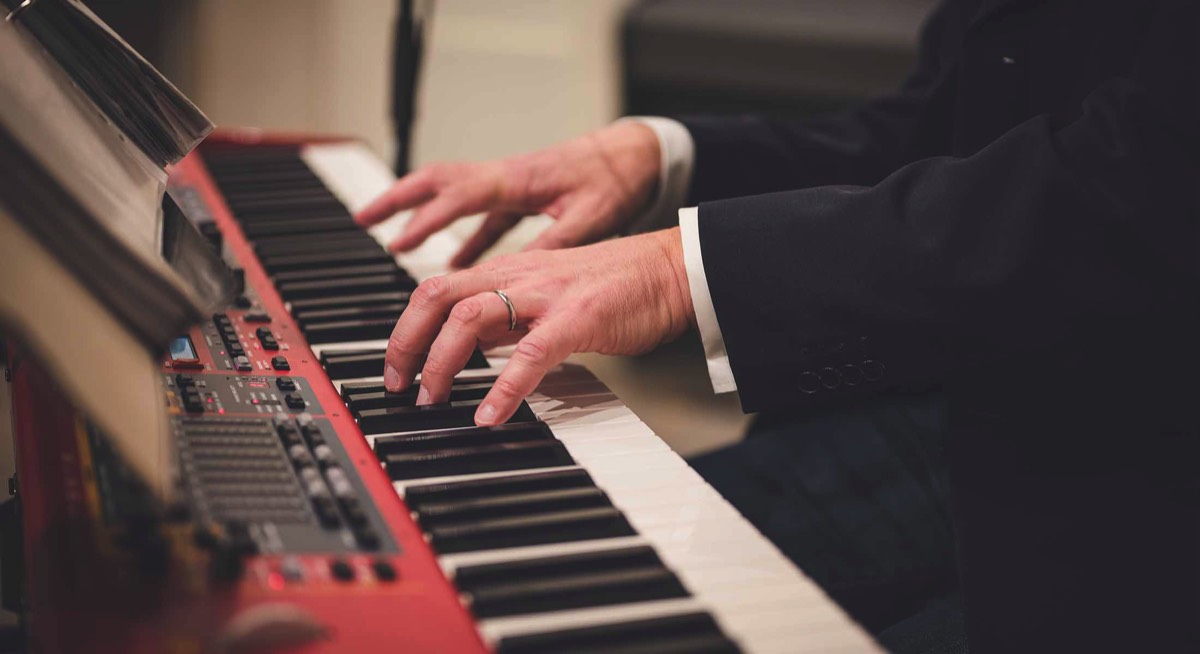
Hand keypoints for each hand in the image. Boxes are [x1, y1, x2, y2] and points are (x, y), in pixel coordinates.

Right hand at [355, 121, 661, 266]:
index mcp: (517, 179)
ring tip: (392, 240)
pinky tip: (453, 263)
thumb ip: (553, 245)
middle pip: (437, 181)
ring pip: (451, 193)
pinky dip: (459, 235)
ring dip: (419, 212)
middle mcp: (505, 176)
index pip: (459, 196)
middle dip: (398, 199)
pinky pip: (478, 214)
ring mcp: (509, 185)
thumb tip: (520, 277)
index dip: (427, 220)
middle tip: (364, 220)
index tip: (399, 243)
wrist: (637, 153)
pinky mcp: (519, 196)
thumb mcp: (591, 216)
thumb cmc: (616, 179)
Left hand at [383, 227, 694, 424]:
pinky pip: (530, 353)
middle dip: (406, 343)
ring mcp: (547, 294)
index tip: (397, 367)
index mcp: (508, 271)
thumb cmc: (618, 284)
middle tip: (400, 385)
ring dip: (442, 364)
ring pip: (470, 319)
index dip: (405, 329)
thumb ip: (509, 314)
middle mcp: (518, 276)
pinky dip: (503, 387)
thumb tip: (470, 346)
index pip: (436, 289)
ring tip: (435, 400)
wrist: (671, 269)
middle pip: (436, 296)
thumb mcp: (548, 292)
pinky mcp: (578, 317)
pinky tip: (490, 414)